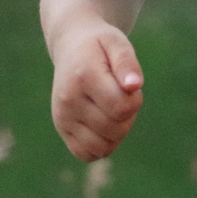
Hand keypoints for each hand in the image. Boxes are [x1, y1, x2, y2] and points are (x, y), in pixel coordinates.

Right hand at [48, 18, 144, 161]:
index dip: (135, 100)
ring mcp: (62, 116)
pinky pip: (86, 154)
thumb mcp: (117, 43)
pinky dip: (102, 146)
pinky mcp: (61, 128)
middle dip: (128, 116)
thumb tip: (134, 86)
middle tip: (121, 95)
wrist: (71, 45)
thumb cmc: (99, 45)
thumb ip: (127, 63)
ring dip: (117, 133)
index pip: (120, 108)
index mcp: (83, 76)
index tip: (130, 85)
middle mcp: (68, 100)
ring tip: (112, 109)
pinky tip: (104, 124)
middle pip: (114, 129)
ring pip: (102, 147)